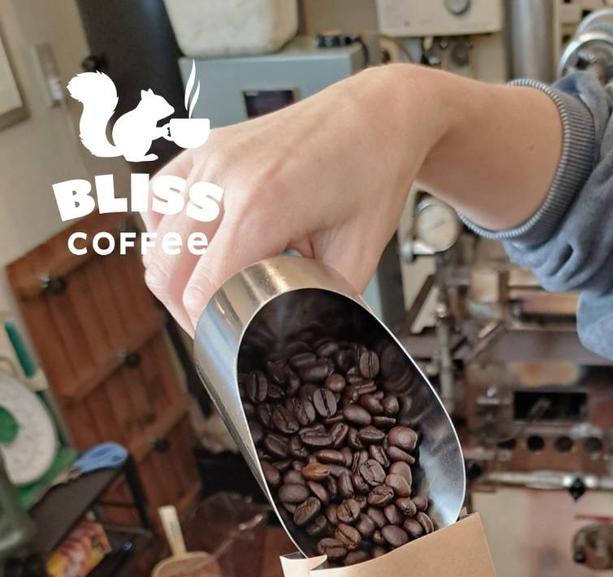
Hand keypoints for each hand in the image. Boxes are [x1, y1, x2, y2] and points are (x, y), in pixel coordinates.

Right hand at [143, 64, 562, 332]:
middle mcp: (224, 178)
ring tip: (203, 293)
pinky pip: (159, 198)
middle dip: (182, 310)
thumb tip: (303, 343)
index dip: (205, 327)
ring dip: (171, 272)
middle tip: (211, 329)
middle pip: (165, 268)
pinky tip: (191, 249)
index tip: (222, 344)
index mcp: (262, 208)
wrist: (376, 115)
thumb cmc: (371, 177)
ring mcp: (210, 158)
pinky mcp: (206, 147)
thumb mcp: (356, 257)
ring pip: (155, 235)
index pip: (201, 288)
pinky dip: (165, 231)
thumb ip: (322, 304)